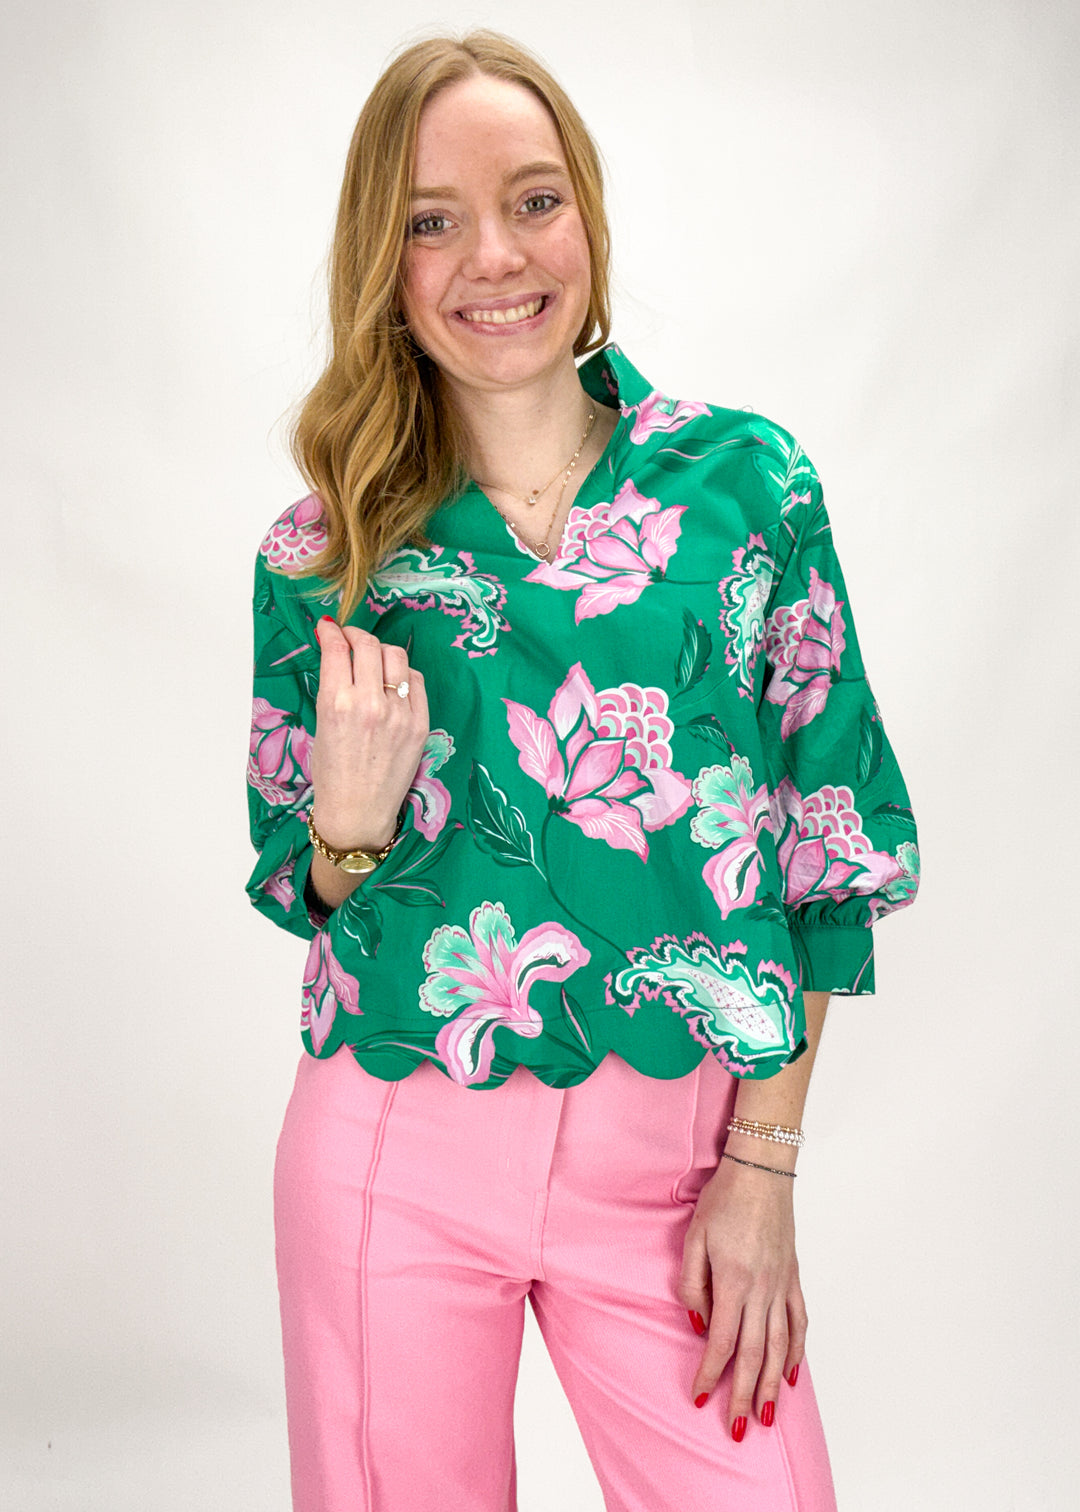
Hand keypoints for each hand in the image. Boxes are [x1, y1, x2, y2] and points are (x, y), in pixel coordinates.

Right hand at [310, 618, 428, 849]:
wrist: (357, 811)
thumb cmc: (332, 773)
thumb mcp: (321, 725)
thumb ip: (332, 687)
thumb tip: (339, 656)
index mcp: (337, 703)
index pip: (337, 648)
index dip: (332, 631)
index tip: (329, 628)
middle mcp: (370, 703)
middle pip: (368, 645)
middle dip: (355, 634)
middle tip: (350, 639)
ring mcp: (399, 713)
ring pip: (396, 656)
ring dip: (380, 651)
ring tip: (372, 659)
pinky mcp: (419, 724)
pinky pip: (415, 681)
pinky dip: (402, 674)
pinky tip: (392, 681)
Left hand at [677, 1157, 806, 1440]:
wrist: (762, 1170)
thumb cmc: (724, 1199)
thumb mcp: (694, 1237)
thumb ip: (692, 1283)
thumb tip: (697, 1322)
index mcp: (734, 1280)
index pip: (721, 1341)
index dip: (711, 1374)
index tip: (701, 1398)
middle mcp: (762, 1289)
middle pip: (753, 1354)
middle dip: (743, 1395)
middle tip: (737, 1430)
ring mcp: (782, 1285)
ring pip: (779, 1346)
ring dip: (771, 1385)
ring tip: (766, 1417)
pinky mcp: (794, 1278)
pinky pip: (798, 1323)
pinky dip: (796, 1352)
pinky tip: (789, 1374)